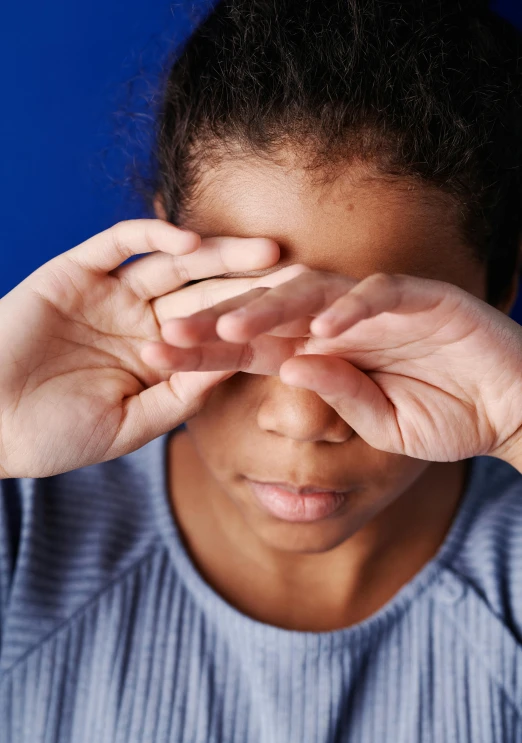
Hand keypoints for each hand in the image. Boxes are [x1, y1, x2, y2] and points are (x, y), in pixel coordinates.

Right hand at [0, 219, 293, 477]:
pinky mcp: (75, 270)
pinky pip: (118, 243)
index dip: (257, 327)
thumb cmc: (55, 434)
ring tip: (265, 254)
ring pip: (173, 263)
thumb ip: (183, 394)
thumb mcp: (131, 424)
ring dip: (218, 255)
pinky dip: (152, 237)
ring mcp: (110, 292)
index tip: (304, 326)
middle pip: (206, 292)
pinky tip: (190, 242)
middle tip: (302, 277)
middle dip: (251, 285)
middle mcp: (141, 318)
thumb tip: (240, 366)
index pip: (217, 333)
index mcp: (159, 355)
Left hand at [161, 268, 521, 464]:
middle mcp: (342, 320)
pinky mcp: (426, 297)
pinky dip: (354, 310)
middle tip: (166, 335)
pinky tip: (324, 329)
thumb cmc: (446, 415)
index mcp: (324, 350)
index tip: (158, 361)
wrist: (513, 409)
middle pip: (269, 312)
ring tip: (229, 327)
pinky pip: (383, 296)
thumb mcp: (381, 425)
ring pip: (315, 293)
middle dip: (216, 323)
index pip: (254, 347)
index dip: (205, 354)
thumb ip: (336, 398)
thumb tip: (288, 369)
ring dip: (272, 309)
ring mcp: (381, 305)